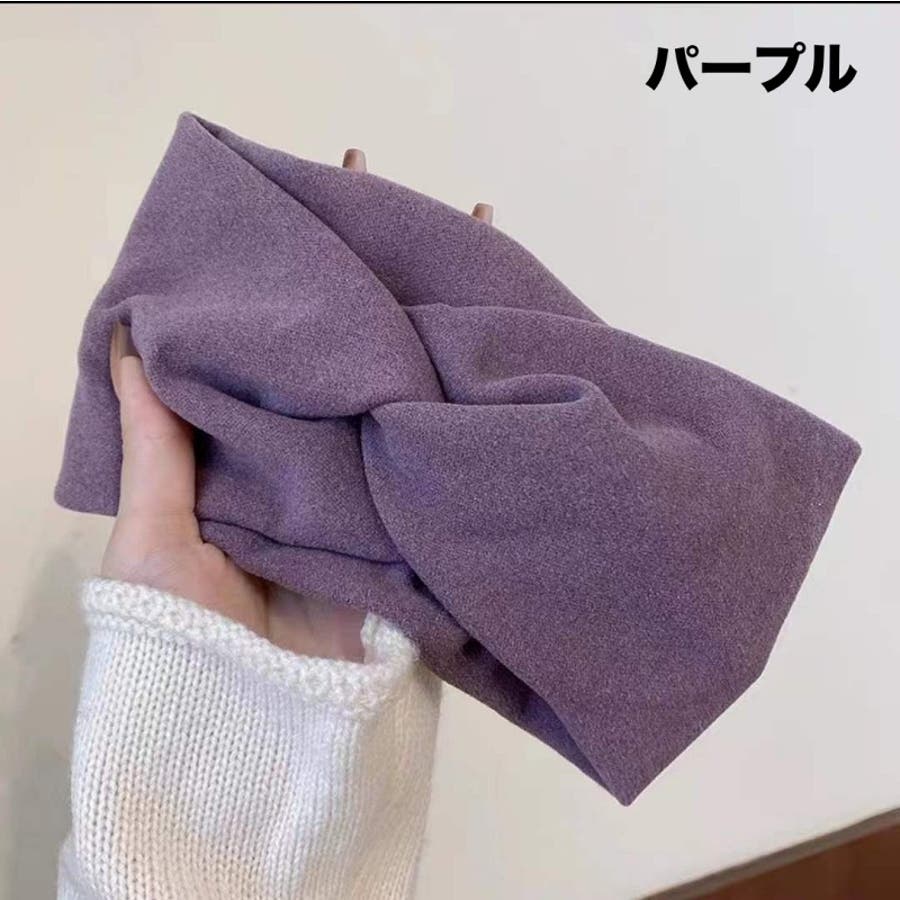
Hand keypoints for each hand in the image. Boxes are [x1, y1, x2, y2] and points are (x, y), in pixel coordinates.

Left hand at [101, 148, 493, 659]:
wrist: (248, 740)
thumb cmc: (182, 635)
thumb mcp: (153, 532)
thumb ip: (154, 443)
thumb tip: (127, 336)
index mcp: (267, 455)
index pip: (293, 350)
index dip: (313, 282)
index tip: (328, 199)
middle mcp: (329, 467)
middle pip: (368, 364)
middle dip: (400, 287)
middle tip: (427, 205)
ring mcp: (382, 500)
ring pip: (421, 407)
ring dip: (456, 338)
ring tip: (485, 259)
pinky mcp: (425, 542)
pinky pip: (455, 475)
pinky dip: (486, 424)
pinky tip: (516, 362)